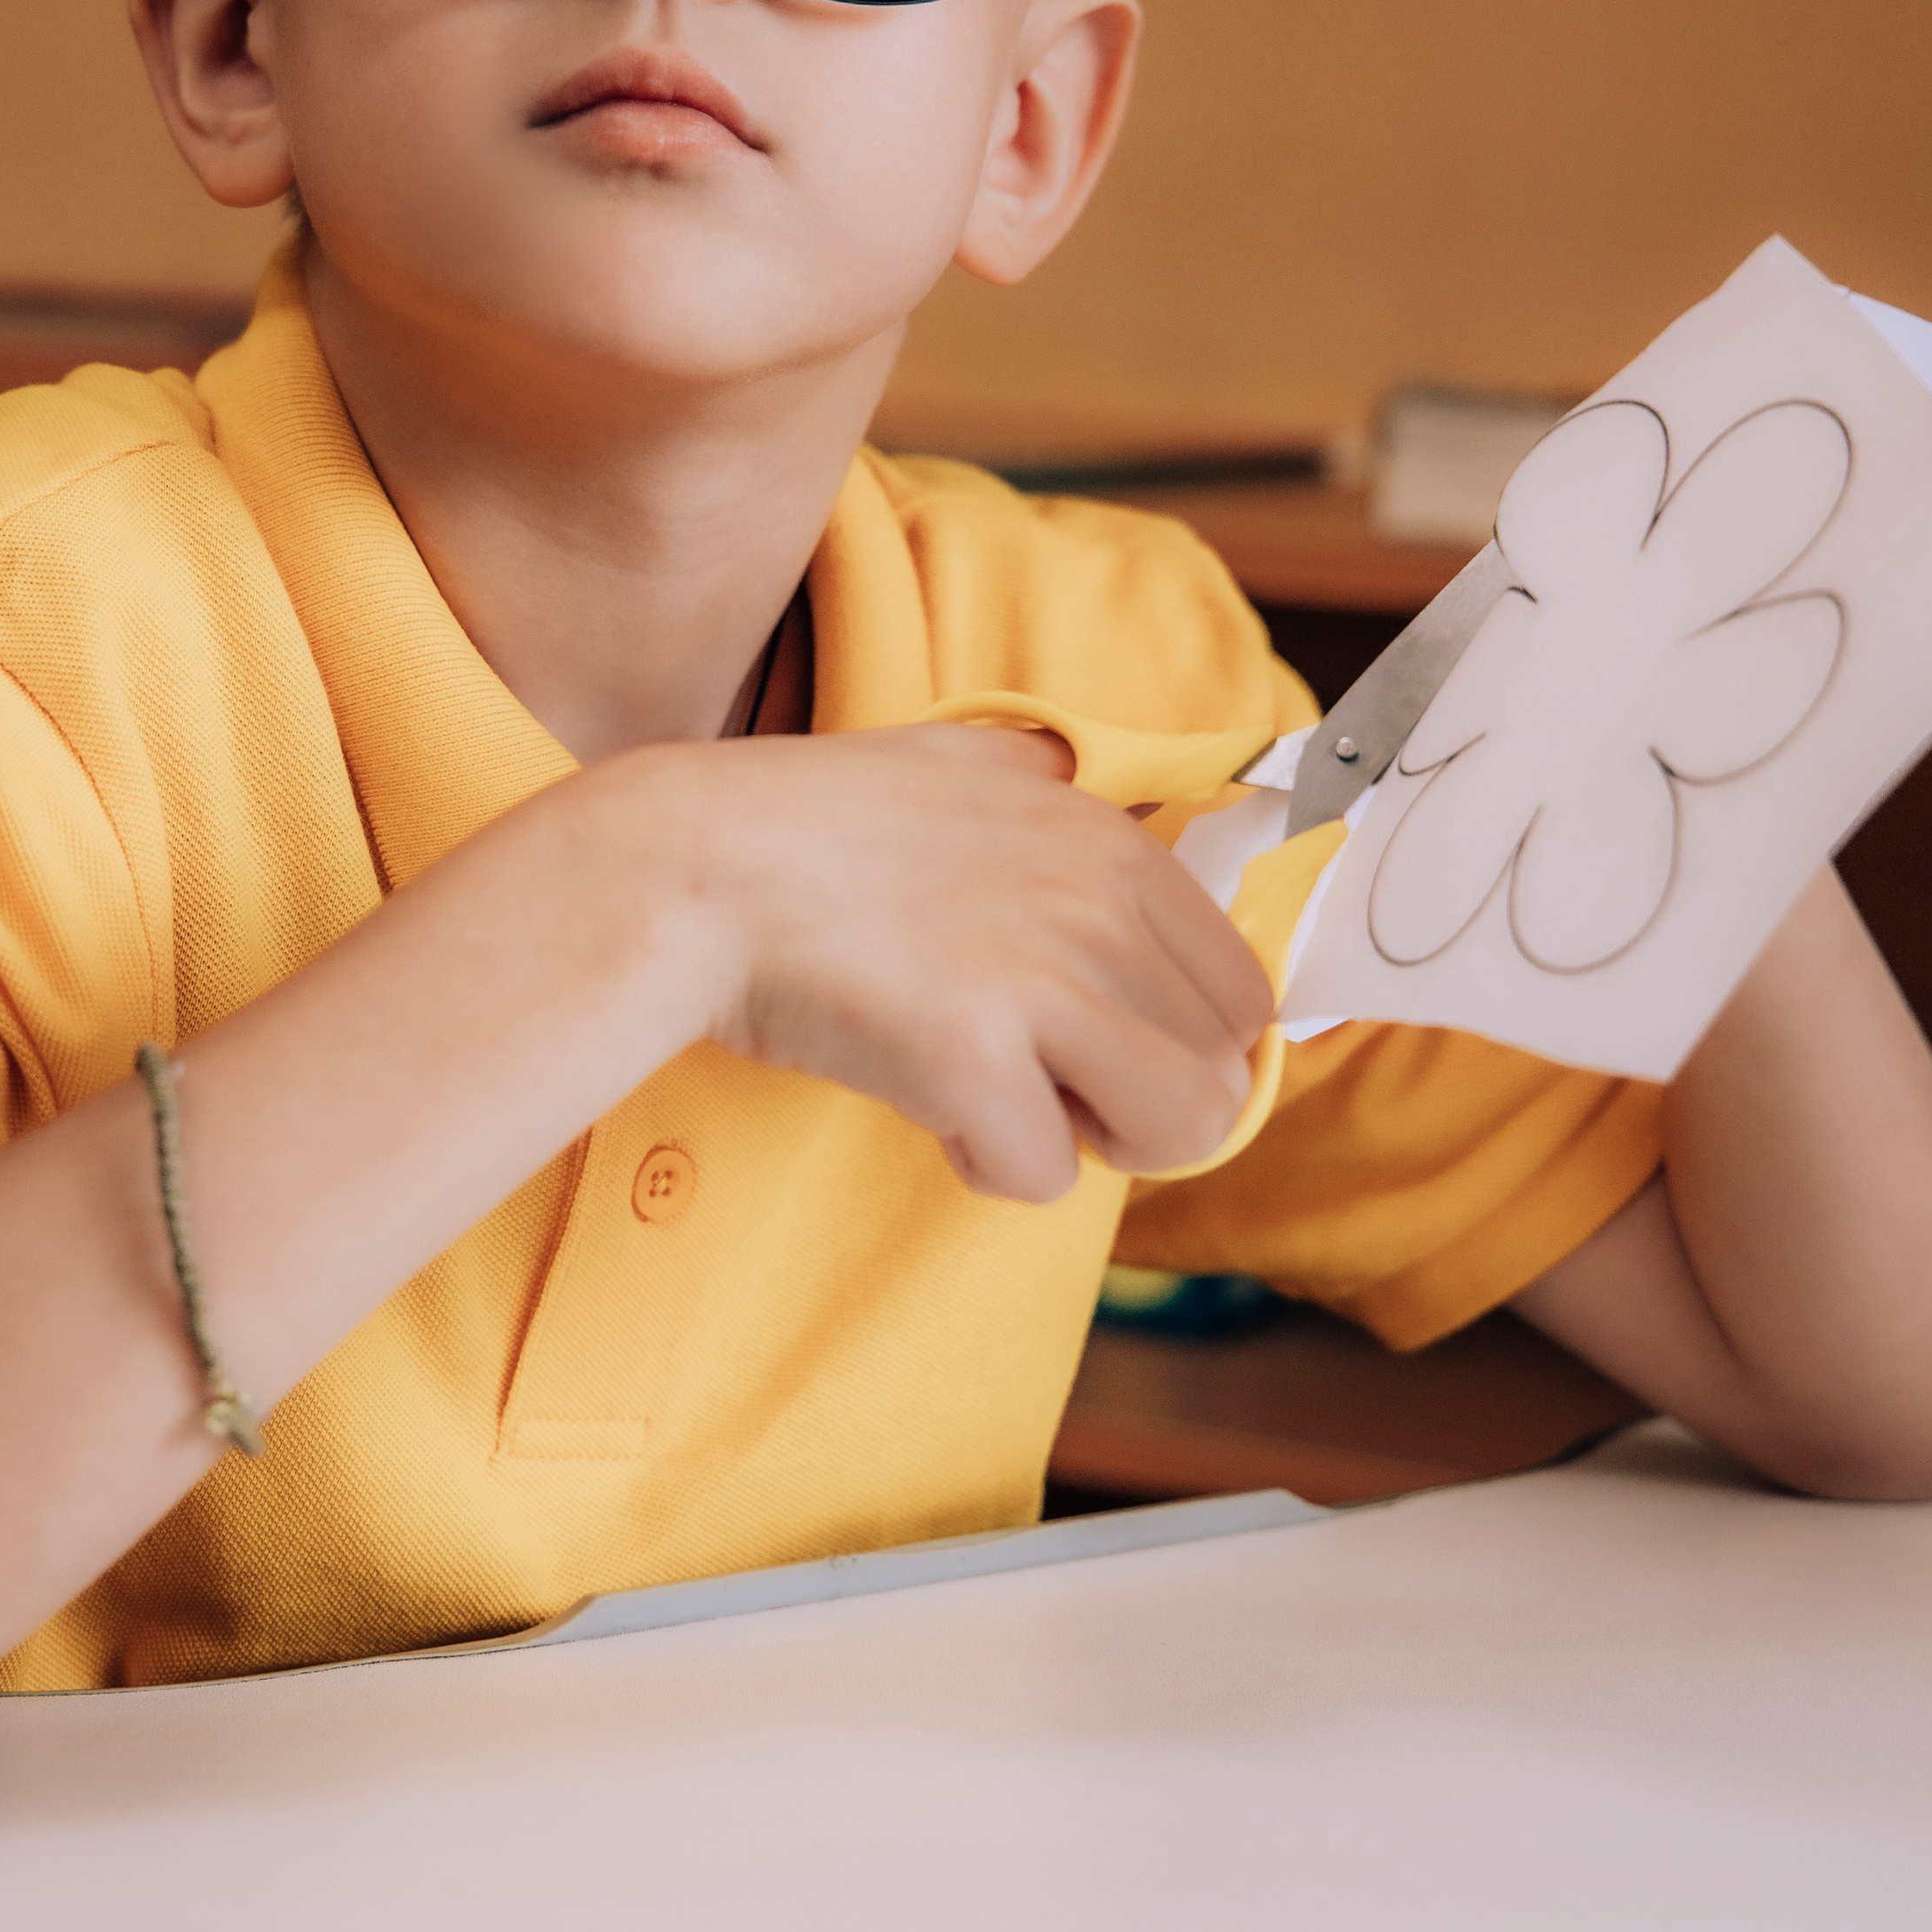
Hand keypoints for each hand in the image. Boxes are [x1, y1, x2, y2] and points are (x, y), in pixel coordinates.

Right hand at [633, 723, 1271, 1202]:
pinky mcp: (972, 1064)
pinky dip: (993, 1164)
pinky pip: (1047, 1174)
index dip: (1183, 1040)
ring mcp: (1038, 985)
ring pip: (1178, 1129)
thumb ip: (1038, 775)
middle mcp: (1093, 907)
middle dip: (1145, 1100)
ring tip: (1016, 1108)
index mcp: (1106, 842)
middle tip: (1052, 1085)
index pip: (1241, 989)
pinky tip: (935, 1114)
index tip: (1110, 1047)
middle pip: (1218, 1071)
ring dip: (1098, 1141)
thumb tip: (1076, 777)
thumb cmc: (806, 822)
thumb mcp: (952, 757)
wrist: (690, 868)